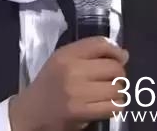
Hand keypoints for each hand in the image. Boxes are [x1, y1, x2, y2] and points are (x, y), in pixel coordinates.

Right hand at [9, 37, 128, 130]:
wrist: (32, 110)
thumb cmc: (50, 82)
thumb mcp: (62, 59)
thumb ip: (88, 52)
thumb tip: (123, 55)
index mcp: (66, 54)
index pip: (100, 44)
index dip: (116, 51)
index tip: (121, 58)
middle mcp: (71, 70)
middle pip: (113, 67)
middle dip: (119, 74)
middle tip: (112, 79)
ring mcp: (76, 92)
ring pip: (116, 88)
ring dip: (118, 92)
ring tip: (108, 92)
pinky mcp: (81, 111)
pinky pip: (113, 106)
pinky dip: (115, 106)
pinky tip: (106, 104)